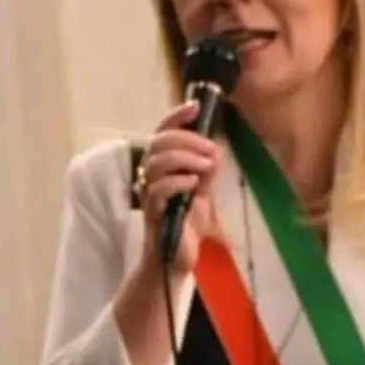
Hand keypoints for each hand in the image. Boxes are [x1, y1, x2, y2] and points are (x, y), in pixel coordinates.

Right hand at [136, 100, 223, 274]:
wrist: (178, 258)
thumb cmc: (186, 223)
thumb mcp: (202, 193)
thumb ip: (207, 171)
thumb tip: (216, 150)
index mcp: (162, 166)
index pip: (162, 132)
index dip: (176, 116)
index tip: (196, 107)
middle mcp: (150, 175)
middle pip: (159, 142)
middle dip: (187, 139)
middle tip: (210, 148)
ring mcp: (148, 192)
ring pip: (158, 162)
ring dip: (186, 158)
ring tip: (206, 165)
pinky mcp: (152, 211)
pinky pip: (159, 188)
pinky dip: (179, 181)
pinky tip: (194, 184)